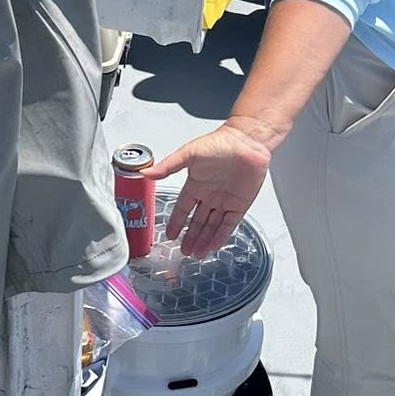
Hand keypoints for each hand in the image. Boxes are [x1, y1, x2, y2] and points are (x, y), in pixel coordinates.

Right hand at [148, 122, 273, 257]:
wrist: (248, 141)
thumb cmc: (221, 142)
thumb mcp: (189, 154)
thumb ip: (168, 166)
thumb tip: (146, 172)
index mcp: (196, 184)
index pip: (183, 209)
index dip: (176, 222)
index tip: (169, 234)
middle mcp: (209, 195)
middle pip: (197, 222)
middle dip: (190, 237)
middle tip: (184, 251)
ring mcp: (225, 201)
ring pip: (212, 226)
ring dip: (204, 240)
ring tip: (196, 254)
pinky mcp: (240, 205)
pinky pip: (229, 224)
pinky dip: (221, 236)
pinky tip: (213, 246)